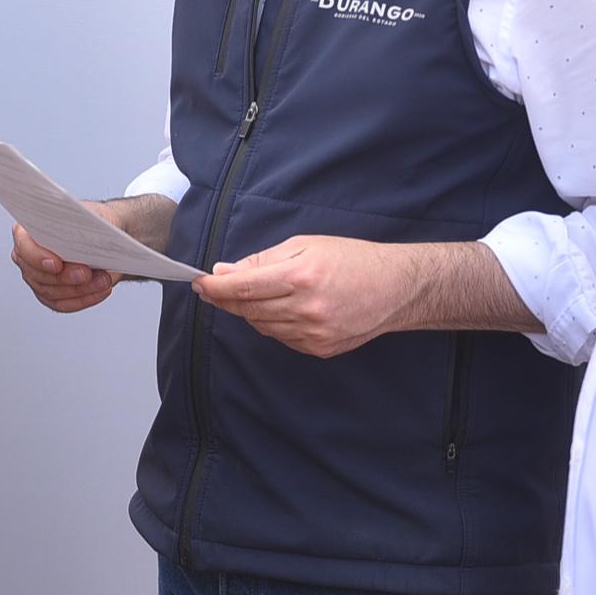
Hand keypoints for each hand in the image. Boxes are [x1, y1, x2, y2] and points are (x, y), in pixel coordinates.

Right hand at [12, 218, 122, 312]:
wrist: (102, 237)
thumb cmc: (90, 222)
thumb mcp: (87, 216)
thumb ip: (76, 225)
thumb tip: (79, 238)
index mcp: (27, 231)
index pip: (24, 247)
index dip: (38, 257)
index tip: (57, 264)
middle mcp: (27, 256)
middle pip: (38, 274)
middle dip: (65, 277)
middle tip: (87, 274)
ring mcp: (37, 278)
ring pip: (52, 292)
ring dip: (80, 289)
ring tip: (103, 281)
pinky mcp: (50, 295)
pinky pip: (64, 304)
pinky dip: (85, 299)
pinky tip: (100, 291)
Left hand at [193, 235, 418, 358]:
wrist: (395, 288)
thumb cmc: (352, 259)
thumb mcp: (306, 245)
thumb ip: (263, 259)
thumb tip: (226, 272)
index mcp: (301, 276)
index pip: (244, 287)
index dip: (216, 287)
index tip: (200, 283)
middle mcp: (306, 309)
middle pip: (248, 310)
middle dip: (225, 300)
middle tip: (212, 290)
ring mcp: (313, 333)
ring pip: (262, 326)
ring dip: (248, 312)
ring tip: (249, 296)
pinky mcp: (320, 349)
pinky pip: (282, 338)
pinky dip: (272, 324)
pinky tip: (279, 310)